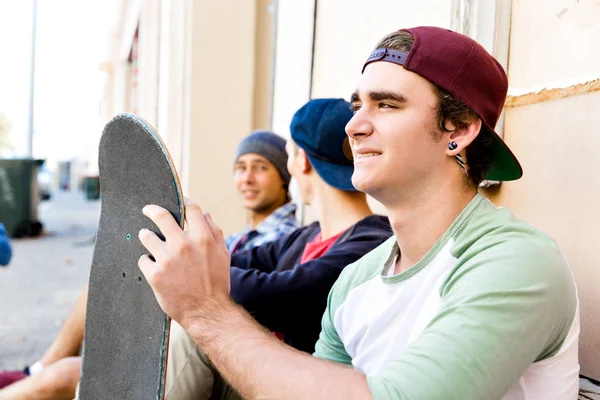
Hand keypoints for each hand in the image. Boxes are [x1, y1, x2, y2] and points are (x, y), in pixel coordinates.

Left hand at [138, 198, 231, 329]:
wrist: (207, 311)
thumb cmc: (217, 283)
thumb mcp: (223, 255)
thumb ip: (215, 232)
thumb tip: (205, 214)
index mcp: (203, 238)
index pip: (190, 209)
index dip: (183, 201)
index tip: (178, 201)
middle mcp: (183, 244)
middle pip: (161, 216)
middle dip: (152, 210)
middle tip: (147, 209)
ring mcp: (167, 259)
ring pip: (146, 236)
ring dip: (146, 236)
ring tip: (146, 238)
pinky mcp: (154, 274)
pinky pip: (143, 260)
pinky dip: (147, 262)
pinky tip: (153, 266)